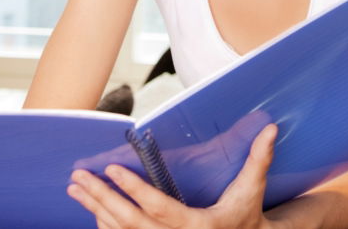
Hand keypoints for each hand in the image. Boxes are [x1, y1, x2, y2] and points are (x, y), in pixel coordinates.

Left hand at [68, 123, 278, 228]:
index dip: (134, 189)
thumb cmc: (246, 216)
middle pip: (130, 223)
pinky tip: (92, 208)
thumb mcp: (252, 189)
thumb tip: (271, 129)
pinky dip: (105, 225)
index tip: (112, 169)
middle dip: (101, 199)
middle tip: (79, 178)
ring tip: (76, 188)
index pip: (159, 208)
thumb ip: (259, 159)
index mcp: (198, 228)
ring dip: (96, 210)